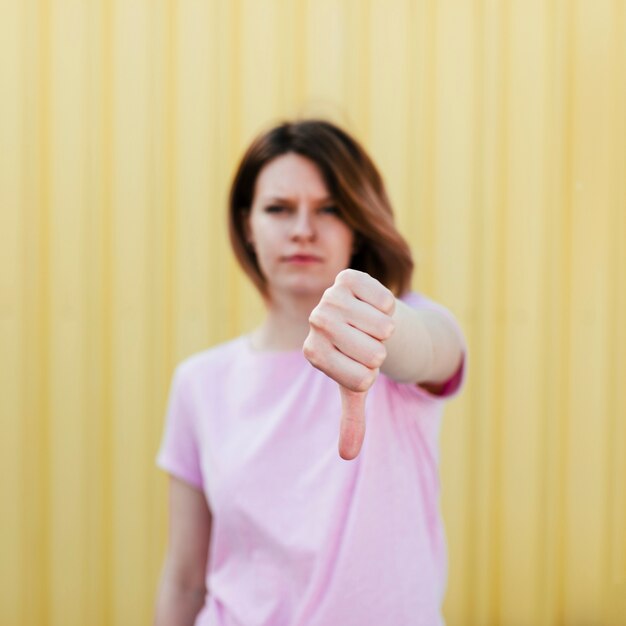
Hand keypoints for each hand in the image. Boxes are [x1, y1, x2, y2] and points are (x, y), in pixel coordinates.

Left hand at [303, 269, 395, 459]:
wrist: (363, 318)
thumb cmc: (358, 356)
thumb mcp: (356, 388)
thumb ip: (352, 419)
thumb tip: (348, 455)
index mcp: (314, 353)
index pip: (358, 378)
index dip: (369, 375)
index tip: (361, 366)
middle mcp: (315, 323)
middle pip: (370, 351)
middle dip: (380, 353)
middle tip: (372, 345)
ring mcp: (330, 298)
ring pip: (381, 325)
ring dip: (387, 330)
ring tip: (375, 327)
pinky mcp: (347, 278)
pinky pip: (383, 298)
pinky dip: (388, 306)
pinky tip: (376, 306)